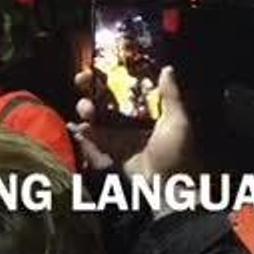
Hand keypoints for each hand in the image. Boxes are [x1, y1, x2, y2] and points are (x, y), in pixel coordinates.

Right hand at [70, 66, 192, 176]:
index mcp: (146, 110)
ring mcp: (117, 135)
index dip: (111, 75)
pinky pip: (90, 138)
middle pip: (104, 97)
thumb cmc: (176, 153)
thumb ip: (171, 96)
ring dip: (85, 107)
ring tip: (86, 109)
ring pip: (94, 115)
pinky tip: (75, 126)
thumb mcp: (178, 122)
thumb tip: (168, 68)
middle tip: (82, 79)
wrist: (168, 187)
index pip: (125, 86)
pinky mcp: (108, 150)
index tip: (100, 65)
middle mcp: (129, 119)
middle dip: (90, 87)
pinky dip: (80, 132)